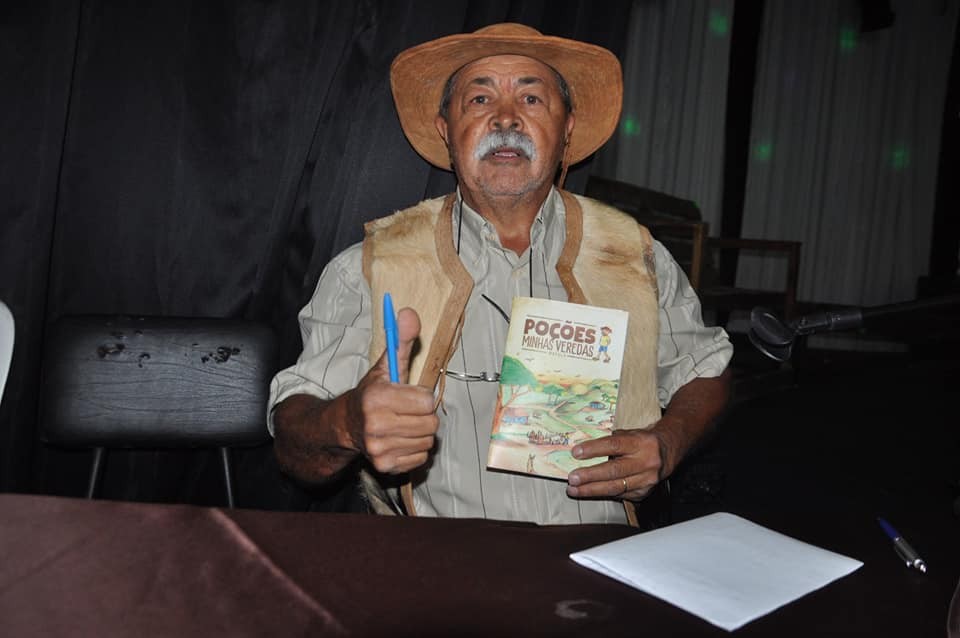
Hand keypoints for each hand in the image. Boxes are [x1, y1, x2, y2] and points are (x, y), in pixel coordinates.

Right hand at [344, 308, 438, 473]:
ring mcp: (380, 449)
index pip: (426, 400)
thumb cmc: (371, 395)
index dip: (420, 397)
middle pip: (430, 423)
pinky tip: (400, 440)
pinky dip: (415, 449)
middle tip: (407, 412)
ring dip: (420, 432)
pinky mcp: (385, 466)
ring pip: (427, 441)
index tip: (408, 396)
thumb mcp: (384, 367)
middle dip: (423, 416)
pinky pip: (421, 458)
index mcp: (377, 398)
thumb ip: (400, 341)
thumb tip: (409, 312)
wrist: (344, 426)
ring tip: (403, 425)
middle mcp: (376, 426)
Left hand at [565, 427, 668, 500]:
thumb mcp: (629, 434)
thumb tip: (582, 450)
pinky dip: (603, 494)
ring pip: (616, 487)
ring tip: (574, 489)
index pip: (614, 445)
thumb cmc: (642, 440)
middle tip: (572, 478)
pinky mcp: (644, 492)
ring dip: (592, 489)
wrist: (667, 451)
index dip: (593, 449)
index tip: (575, 453)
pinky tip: (589, 493)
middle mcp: (646, 462)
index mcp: (641, 442)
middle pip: (614, 470)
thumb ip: (609, 441)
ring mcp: (646, 479)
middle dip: (590, 476)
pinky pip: (620, 495)